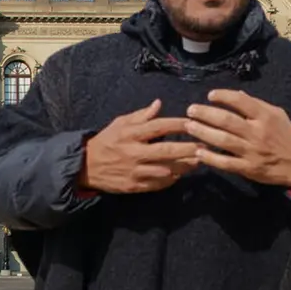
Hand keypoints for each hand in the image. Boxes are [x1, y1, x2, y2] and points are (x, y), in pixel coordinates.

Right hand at [78, 99, 200, 193]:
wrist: (86, 167)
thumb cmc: (106, 141)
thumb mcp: (119, 123)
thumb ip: (141, 115)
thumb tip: (159, 103)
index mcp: (130, 134)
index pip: (158, 127)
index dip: (178, 124)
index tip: (193, 122)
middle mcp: (133, 152)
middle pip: (166, 151)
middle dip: (188, 148)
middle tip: (205, 145)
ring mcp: (134, 171)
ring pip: (166, 170)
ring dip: (184, 166)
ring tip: (199, 160)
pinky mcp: (134, 186)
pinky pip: (158, 183)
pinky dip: (171, 179)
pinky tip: (180, 173)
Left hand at [184, 89, 290, 188]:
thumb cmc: (285, 136)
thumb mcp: (276, 115)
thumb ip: (256, 105)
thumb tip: (235, 94)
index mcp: (266, 116)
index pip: (241, 102)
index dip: (223, 96)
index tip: (210, 95)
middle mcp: (258, 132)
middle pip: (227, 120)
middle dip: (205, 114)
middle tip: (190, 110)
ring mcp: (252, 151)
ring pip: (223, 140)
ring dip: (202, 132)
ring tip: (188, 126)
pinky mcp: (249, 168)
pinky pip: (226, 162)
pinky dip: (211, 158)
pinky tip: (198, 152)